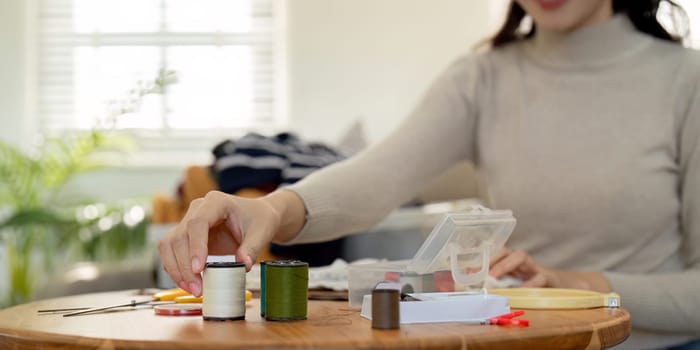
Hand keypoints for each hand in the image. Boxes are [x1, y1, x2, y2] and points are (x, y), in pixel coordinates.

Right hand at [158, 190, 304, 295]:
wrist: (257, 217)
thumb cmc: (260, 220)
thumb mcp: (261, 233)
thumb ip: (252, 248)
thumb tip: (243, 266)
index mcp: (216, 202)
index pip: (197, 223)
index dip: (196, 247)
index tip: (199, 269)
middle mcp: (197, 209)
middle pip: (180, 237)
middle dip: (185, 266)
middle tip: (198, 289)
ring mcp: (188, 221)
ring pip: (169, 245)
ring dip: (176, 270)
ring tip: (193, 290)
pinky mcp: (185, 236)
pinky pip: (171, 253)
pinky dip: (176, 270)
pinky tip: (188, 284)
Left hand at [489, 248, 611, 291]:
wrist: (568, 288)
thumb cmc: (536, 287)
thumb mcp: (518, 286)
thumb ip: (501, 286)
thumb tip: (477, 289)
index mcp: (513, 263)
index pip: (496, 253)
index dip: (482, 258)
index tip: (468, 269)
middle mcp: (522, 262)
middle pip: (506, 250)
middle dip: (492, 258)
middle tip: (479, 270)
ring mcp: (535, 267)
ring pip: (520, 257)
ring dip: (505, 264)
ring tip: (493, 276)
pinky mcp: (549, 278)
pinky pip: (539, 277)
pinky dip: (529, 284)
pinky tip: (521, 291)